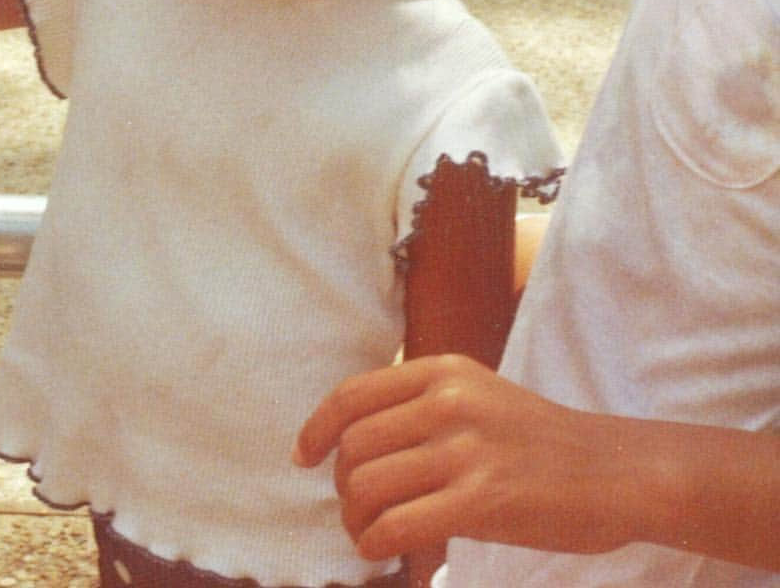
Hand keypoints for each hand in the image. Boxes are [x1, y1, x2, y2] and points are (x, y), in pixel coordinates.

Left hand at [293, 354, 644, 561]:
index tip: (304, 456)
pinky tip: (382, 550)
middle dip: (341, 485)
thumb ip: (420, 403)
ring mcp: (466, 449)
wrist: (615, 471)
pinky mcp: (482, 499)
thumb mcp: (476, 393)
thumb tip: (352, 436)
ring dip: (354, 519)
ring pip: (367, 485)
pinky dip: (375, 543)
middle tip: (354, 509)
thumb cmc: (538, 439)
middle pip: (354, 446)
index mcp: (442, 370)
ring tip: (368, 533)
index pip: (353, 395)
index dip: (317, 428)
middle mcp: (448, 400)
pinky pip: (397, 525)